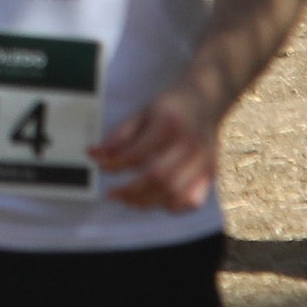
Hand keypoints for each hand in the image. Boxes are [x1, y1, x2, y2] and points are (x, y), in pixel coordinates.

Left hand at [88, 76, 228, 212]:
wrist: (205, 99)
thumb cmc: (169, 107)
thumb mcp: (142, 112)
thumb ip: (120, 136)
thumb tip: (94, 155)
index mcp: (170, 123)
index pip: (139, 153)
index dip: (117, 165)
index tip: (100, 168)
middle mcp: (190, 144)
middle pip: (159, 178)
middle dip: (131, 191)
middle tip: (112, 194)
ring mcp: (204, 161)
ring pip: (175, 194)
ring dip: (148, 202)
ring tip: (128, 200)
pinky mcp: (212, 173)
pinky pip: (193, 201)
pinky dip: (172, 207)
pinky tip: (156, 201)